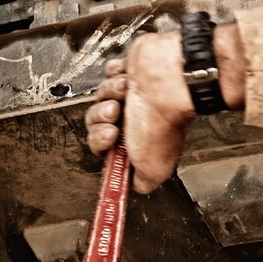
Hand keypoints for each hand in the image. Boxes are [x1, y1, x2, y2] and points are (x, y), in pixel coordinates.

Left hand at [84, 33, 194, 193]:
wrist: (163, 83)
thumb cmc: (159, 121)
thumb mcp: (151, 169)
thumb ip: (142, 182)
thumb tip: (136, 187)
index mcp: (142, 144)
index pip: (107, 148)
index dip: (102, 143)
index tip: (110, 138)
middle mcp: (138, 122)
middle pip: (99, 123)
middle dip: (101, 119)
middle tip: (114, 116)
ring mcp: (133, 98)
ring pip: (101, 98)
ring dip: (109, 95)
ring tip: (123, 94)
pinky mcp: (131, 75)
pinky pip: (109, 75)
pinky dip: (115, 76)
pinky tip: (128, 81)